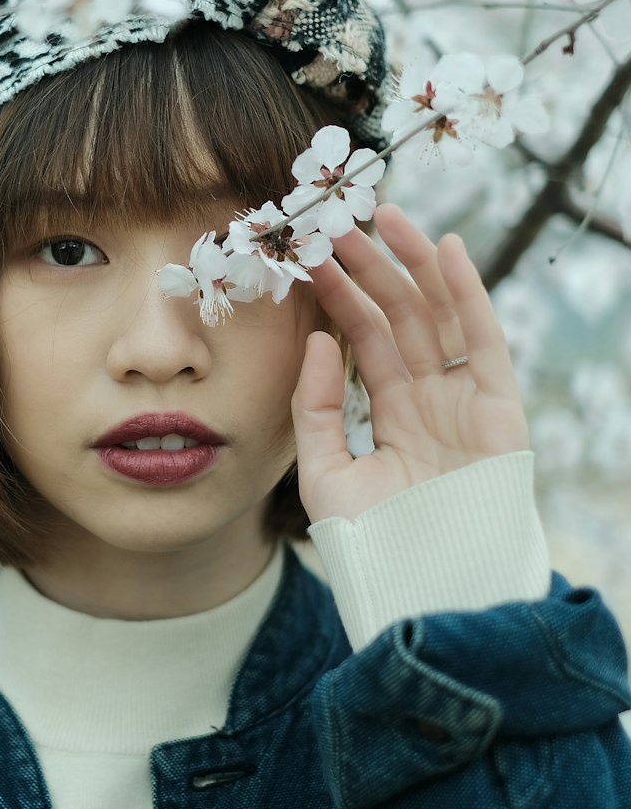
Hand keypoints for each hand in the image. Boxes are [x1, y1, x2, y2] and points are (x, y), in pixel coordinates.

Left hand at [291, 202, 529, 524]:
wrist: (427, 593)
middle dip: (370, 269)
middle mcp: (430, 400)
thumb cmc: (376, 546)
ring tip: (383, 215)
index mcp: (392, 416)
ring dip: (413, 264)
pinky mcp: (499, 408)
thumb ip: (315, 410)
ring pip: (439, 316)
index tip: (309, 255)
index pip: (364, 341)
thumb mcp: (325, 475)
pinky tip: (444, 249)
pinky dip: (467, 292)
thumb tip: (316, 341)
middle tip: (336, 222)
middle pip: (399, 318)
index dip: (339, 296)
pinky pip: (482, 340)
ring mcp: (465, 401)